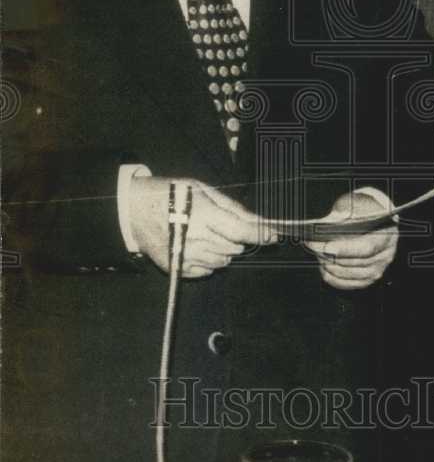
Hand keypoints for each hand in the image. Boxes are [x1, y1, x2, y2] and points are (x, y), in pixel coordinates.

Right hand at [129, 177, 276, 277]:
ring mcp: (185, 257)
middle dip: (235, 238)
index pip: (242, 232)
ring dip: (222, 250)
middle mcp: (195, 240)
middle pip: (234, 248)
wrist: (132, 210)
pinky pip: (206, 271)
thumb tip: (257, 221)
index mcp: (203, 216)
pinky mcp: (177, 269)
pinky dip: (207, 260)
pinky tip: (195, 244)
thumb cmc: (170, 194)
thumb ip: (232, 207)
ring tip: (205, 232)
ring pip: (222, 262)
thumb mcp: (202, 189)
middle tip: (220, 224)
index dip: (260, 235)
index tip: (273, 236)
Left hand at [304, 191, 397, 289]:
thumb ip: (344, 215)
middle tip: (313, 246)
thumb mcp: (357, 207)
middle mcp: (385, 255)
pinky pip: (347, 284)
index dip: (345, 250)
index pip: (366, 248)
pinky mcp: (367, 279)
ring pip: (349, 274)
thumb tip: (326, 224)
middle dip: (331, 256)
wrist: (374, 222)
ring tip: (317, 254)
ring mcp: (377, 269)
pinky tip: (323, 266)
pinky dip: (332, 277)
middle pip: (355, 262)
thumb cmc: (365, 214)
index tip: (326, 247)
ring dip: (330, 266)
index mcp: (387, 236)